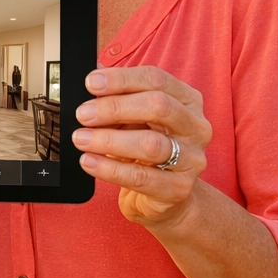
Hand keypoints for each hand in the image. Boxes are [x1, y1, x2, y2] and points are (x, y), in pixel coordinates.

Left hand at [72, 66, 212, 225]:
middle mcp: (196, 127)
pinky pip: (140, 177)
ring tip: (81, 139)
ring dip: (109, 139)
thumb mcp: (135, 118)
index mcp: (188, 100)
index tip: (91, 83)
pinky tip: (89, 161)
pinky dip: (109, 168)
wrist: (165, 197)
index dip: (122, 79)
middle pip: (158, 106)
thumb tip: (93, 80)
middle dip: (114, 108)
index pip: (156, 79)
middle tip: (83, 114)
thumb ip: (119, 98)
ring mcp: (191, 159)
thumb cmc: (147, 148)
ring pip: (150, 144)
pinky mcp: (178, 188)